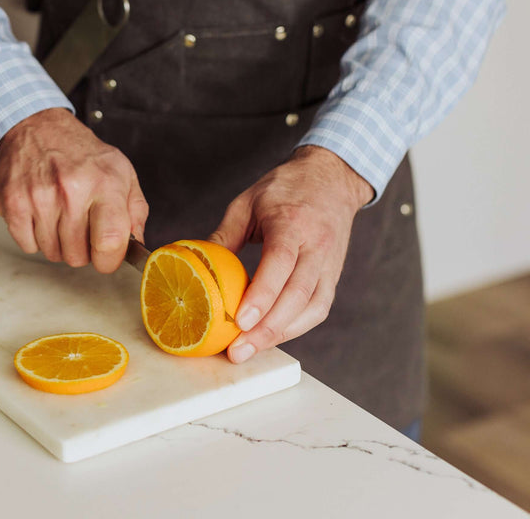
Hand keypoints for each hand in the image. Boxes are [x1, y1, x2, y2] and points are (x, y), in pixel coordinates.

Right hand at [0, 108, 148, 273]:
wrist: (38, 129)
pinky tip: (41, 215)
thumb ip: (135, 212)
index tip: (107, 256)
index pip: (109, 243)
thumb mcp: (122, 172)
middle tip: (81, 226)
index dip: (110, 260)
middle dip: (82, 249)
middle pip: (78, 256)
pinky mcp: (13, 203)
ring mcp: (39, 197)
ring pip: (52, 253)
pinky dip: (35, 238)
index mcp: (104, 183)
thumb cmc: (82, 154)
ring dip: (58, 243)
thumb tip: (137, 246)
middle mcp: (70, 190)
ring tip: (61, 216)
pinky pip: (28, 245)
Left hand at [208, 145, 373, 363]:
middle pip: (297, 294)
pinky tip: (271, 337)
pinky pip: (318, 309)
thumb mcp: (247, 202)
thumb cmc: (285, 188)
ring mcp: (329, 263)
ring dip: (281, 335)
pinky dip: (296, 328)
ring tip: (250, 350)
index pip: (281, 262)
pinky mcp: (333, 276)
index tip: (241, 321)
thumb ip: (225, 236)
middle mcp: (316, 245)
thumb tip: (197, 267)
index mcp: (292, 222)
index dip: (262, 294)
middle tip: (238, 351)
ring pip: (312, 308)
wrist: (330, 179)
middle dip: (267, 329)